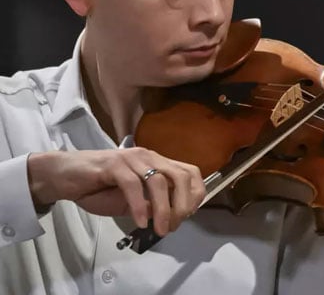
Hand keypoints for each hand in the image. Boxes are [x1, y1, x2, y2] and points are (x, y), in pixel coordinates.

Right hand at [27, 148, 205, 236]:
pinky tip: (140, 222)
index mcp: (157, 163)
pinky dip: (139, 206)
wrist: (63, 177)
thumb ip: (151, 205)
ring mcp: (131, 159)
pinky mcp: (113, 164)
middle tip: (174, 226)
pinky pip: (132, 185)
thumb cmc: (98, 188)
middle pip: (180, 176)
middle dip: (183, 204)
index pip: (190, 172)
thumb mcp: (132, 201)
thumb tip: (171, 217)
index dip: (196, 194)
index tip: (188, 215)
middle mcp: (148, 157)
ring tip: (160, 229)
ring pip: (159, 181)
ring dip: (163, 209)